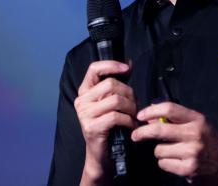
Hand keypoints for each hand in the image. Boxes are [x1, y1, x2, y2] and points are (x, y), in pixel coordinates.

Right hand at [74, 60, 136, 182]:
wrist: (102, 155)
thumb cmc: (109, 126)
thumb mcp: (111, 102)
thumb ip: (118, 83)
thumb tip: (128, 63)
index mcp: (85, 91)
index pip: (94, 68)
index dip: (111, 65)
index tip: (126, 68)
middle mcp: (82, 100)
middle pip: (111, 84)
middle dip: (129, 93)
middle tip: (135, 105)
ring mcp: (85, 114)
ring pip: (115, 100)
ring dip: (131, 108)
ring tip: (134, 116)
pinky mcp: (92, 127)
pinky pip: (116, 116)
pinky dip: (128, 121)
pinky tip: (131, 126)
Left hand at [131, 102, 217, 184]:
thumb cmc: (208, 141)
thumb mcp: (196, 124)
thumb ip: (176, 119)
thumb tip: (149, 117)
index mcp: (196, 119)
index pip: (169, 108)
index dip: (150, 111)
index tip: (140, 115)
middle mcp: (194, 134)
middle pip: (159, 130)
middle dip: (142, 132)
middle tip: (135, 135)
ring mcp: (192, 152)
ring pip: (158, 150)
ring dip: (159, 151)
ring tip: (170, 151)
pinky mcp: (188, 168)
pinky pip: (163, 163)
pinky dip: (165, 163)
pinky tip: (175, 161)